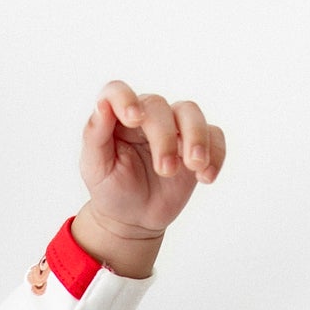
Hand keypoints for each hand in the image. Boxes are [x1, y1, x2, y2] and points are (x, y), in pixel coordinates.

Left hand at [78, 81, 225, 239]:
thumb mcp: (95, 168)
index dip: (124, 99)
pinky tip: (205, 176)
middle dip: (164, 138)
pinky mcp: (197, 144)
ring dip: (196, 138)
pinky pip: (215, 136)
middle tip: (165, 170)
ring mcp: (174, 128)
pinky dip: (215, 154)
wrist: (133, 217)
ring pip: (191, 113)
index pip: (116, 92)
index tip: (133, 119)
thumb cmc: (111, 189)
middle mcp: (147, 116)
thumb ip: (95, 135)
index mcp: (117, 119)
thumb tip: (103, 104)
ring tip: (194, 166)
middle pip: (160, 107)